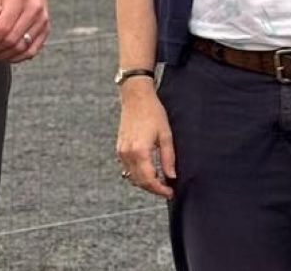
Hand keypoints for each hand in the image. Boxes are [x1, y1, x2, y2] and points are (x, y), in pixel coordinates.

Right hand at [116, 81, 176, 198]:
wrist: (136, 97)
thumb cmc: (153, 112)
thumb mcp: (166, 135)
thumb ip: (168, 158)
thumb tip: (171, 176)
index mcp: (140, 152)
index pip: (149, 180)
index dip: (160, 189)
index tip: (170, 192)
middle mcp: (127, 154)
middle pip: (139, 182)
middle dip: (153, 188)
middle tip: (167, 189)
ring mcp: (121, 152)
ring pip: (132, 177)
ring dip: (145, 182)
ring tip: (160, 181)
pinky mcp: (119, 148)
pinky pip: (127, 168)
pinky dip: (137, 173)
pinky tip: (149, 170)